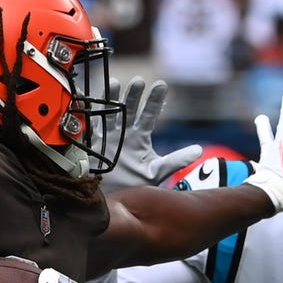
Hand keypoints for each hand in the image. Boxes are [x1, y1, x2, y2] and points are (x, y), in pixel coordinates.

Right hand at [95, 77, 202, 191]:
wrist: (113, 201)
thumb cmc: (136, 186)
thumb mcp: (157, 172)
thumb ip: (177, 160)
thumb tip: (199, 150)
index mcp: (139, 137)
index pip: (149, 115)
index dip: (154, 100)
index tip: (161, 84)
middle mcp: (123, 132)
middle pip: (128, 109)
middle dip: (133, 95)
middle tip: (138, 81)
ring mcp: (106, 136)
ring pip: (108, 113)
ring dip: (110, 99)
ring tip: (115, 84)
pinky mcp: (90, 143)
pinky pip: (87, 125)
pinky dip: (85, 111)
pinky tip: (83, 96)